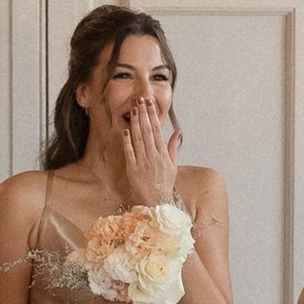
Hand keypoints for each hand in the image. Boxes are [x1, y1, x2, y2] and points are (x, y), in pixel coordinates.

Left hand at [114, 93, 181, 207]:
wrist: (157, 204)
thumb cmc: (164, 186)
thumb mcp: (173, 166)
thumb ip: (173, 148)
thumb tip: (177, 132)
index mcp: (163, 155)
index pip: (157, 130)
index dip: (153, 116)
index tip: (150, 104)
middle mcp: (154, 157)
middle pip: (148, 131)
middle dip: (144, 114)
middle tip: (140, 100)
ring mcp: (143, 162)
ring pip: (139, 139)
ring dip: (136, 123)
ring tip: (133, 110)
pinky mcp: (133, 169)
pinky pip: (130, 152)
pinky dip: (128, 141)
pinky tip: (126, 130)